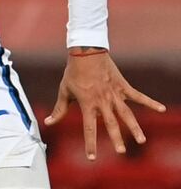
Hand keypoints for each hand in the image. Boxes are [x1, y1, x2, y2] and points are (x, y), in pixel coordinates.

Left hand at [45, 50, 165, 158]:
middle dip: (116, 137)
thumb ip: (59, 109)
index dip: (90, 143)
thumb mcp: (64, 90)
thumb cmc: (73, 72)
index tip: (92, 158)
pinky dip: (150, 102)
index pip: (89, 127)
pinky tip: (161, 109)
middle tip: (121, 151)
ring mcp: (114, 93)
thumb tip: (48, 123)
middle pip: (110, 122)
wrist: (85, 51)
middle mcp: (102, 101)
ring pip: (126, 113)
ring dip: (134, 127)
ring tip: (141, 140)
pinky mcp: (122, 86)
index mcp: (88, 103)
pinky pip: (138, 95)